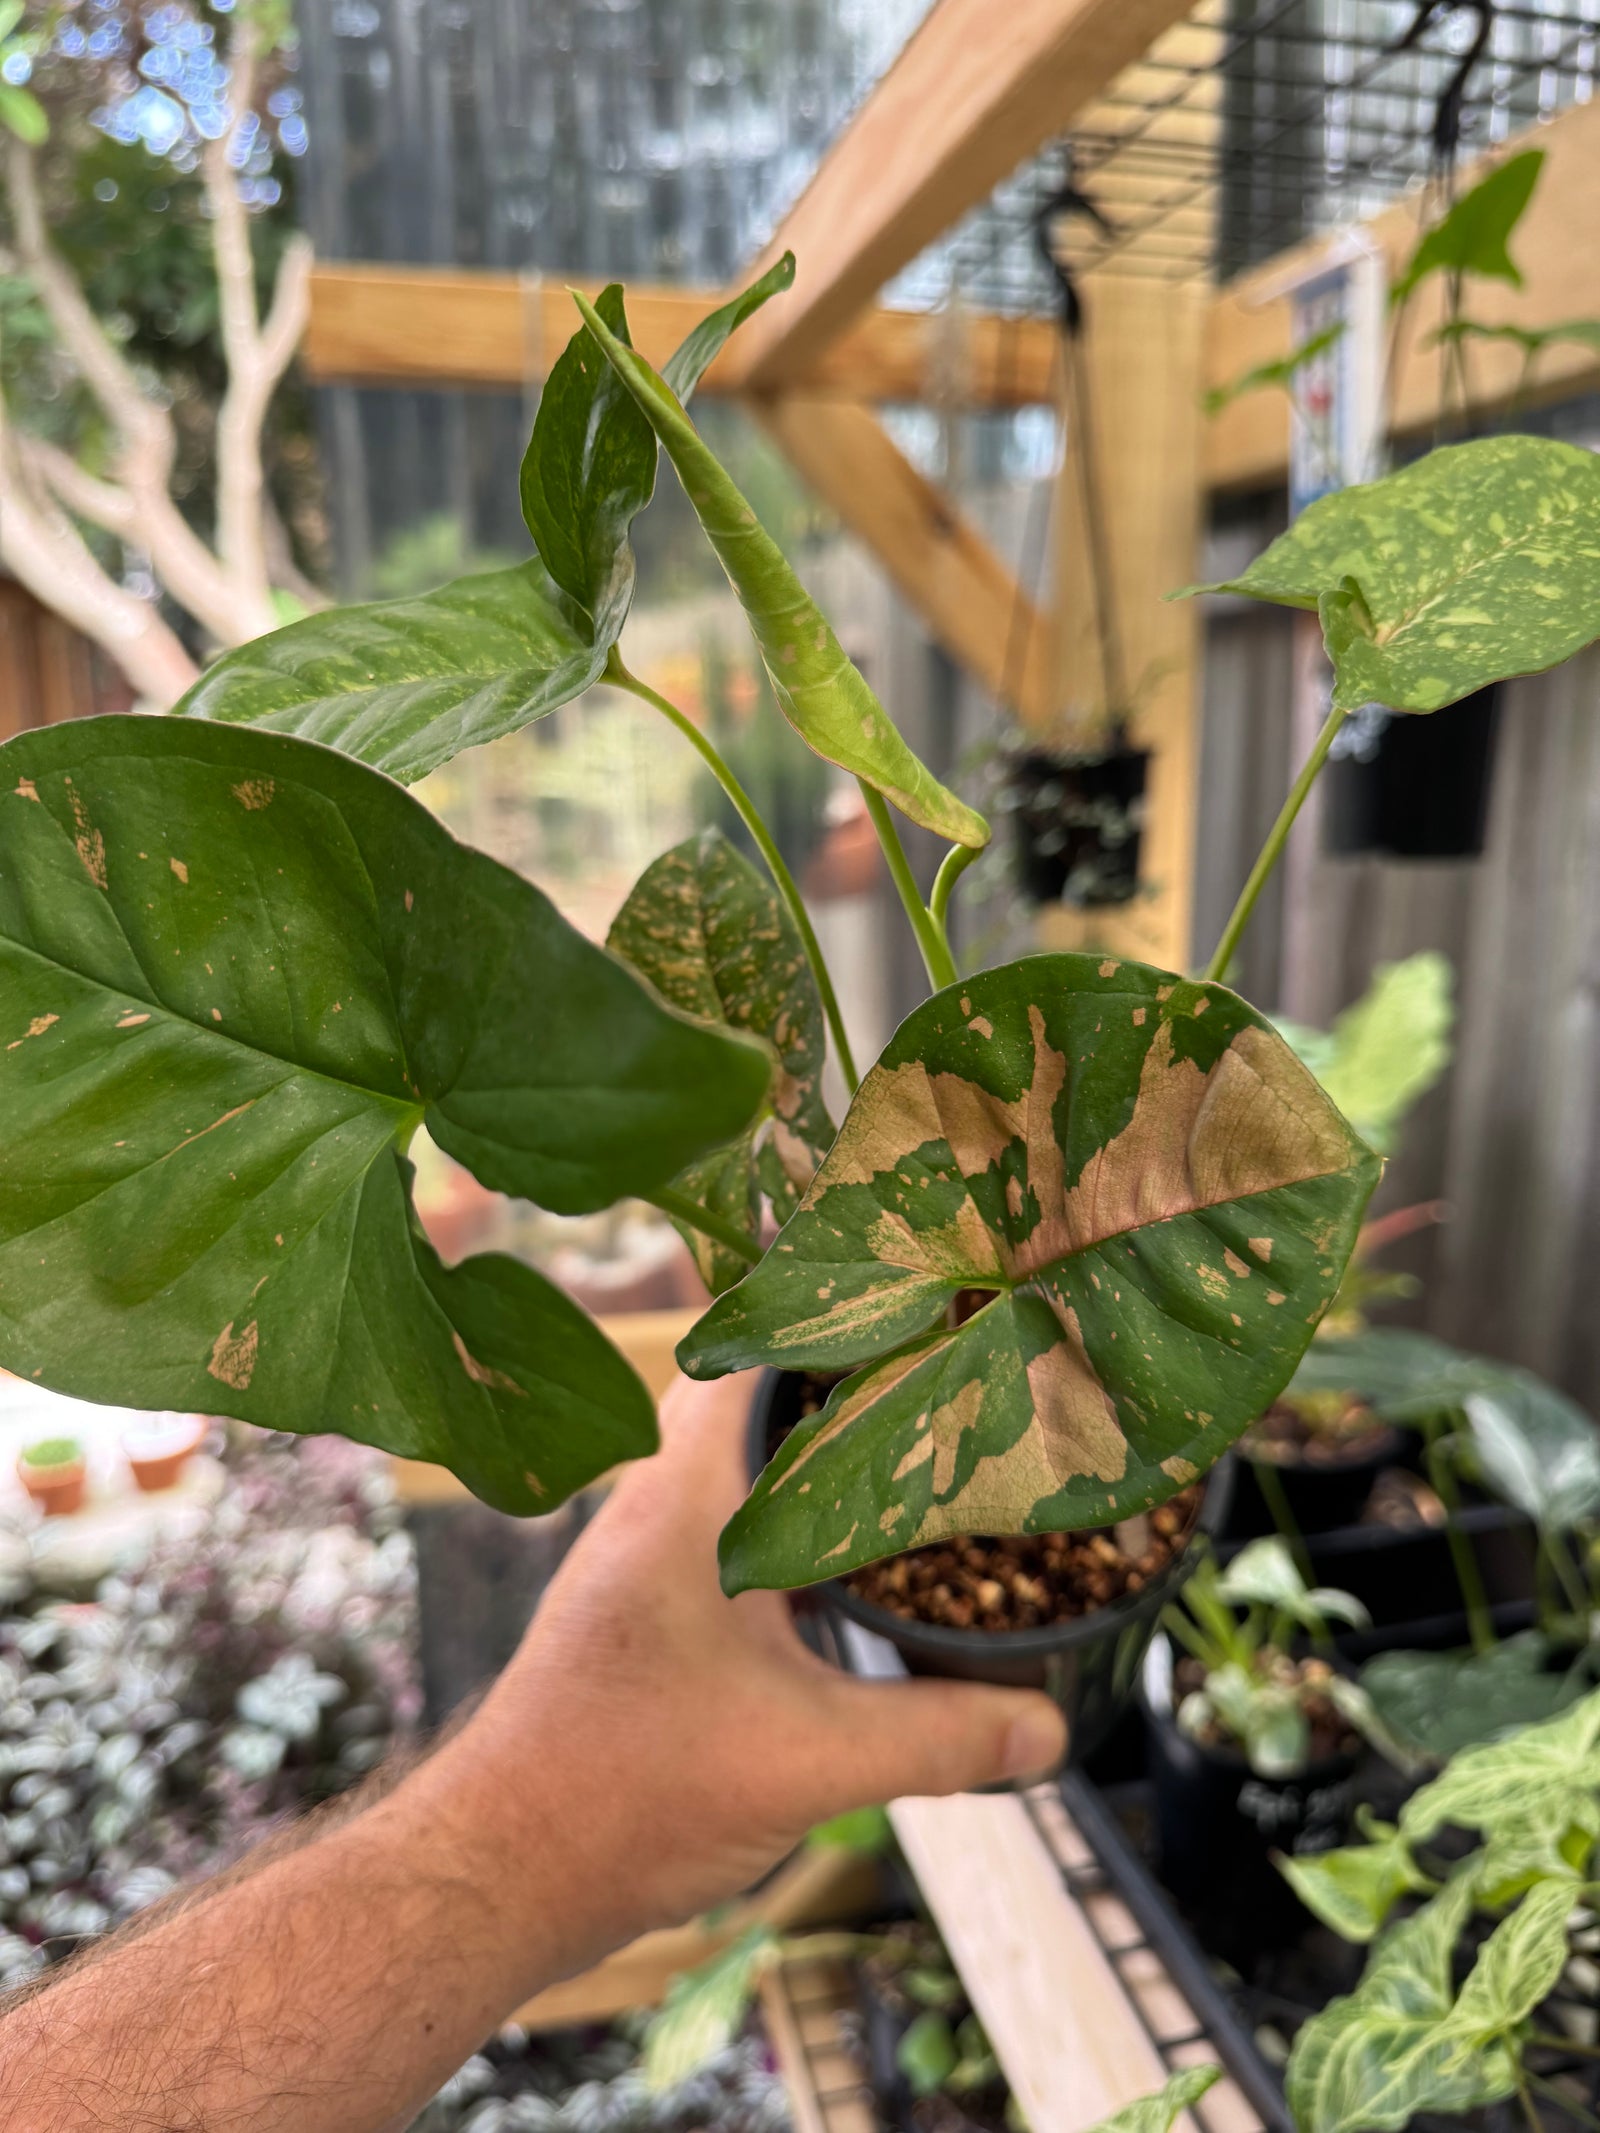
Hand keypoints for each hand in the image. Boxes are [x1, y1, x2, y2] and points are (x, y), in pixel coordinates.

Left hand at [426, 1370, 1067, 1988]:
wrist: (505, 1870)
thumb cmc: (623, 1790)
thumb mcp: (808, 1760)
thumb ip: (937, 1738)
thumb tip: (1047, 1724)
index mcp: (684, 1495)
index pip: (752, 1354)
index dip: (835, 1322)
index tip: (921, 1315)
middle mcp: (656, 1504)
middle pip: (757, 1406)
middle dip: (846, 1395)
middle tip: (942, 1392)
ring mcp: (646, 1558)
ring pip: (745, 1476)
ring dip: (820, 1470)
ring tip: (920, 1468)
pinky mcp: (648, 1612)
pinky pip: (734, 1537)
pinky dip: (796, 1536)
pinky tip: (857, 1577)